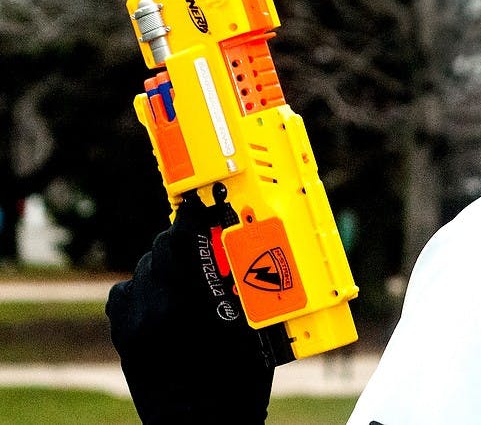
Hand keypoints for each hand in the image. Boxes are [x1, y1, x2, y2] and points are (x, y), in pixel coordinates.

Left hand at [107, 194, 274, 423]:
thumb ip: (239, 281)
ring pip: (143, 269)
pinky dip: (145, 288)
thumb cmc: (235, 383)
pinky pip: (127, 294)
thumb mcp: (249, 324)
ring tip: (190, 275)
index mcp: (183, 301)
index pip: (180, 237)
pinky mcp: (123, 337)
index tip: (203, 205)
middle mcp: (150, 308)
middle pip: (160, 248)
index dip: (193, 215)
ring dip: (165, 264)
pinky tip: (164, 297)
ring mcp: (132, 323)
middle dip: (183, 240)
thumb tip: (237, 246)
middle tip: (208, 242)